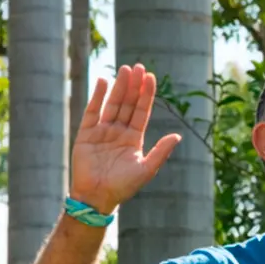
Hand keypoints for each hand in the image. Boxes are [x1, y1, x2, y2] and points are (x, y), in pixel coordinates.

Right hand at [70, 65, 181, 213]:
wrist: (96, 197)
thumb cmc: (123, 187)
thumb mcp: (146, 169)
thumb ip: (161, 151)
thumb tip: (178, 136)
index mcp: (134, 139)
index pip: (141, 112)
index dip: (146, 95)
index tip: (150, 77)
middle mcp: (119, 132)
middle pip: (127, 103)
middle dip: (133, 85)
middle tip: (138, 66)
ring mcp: (102, 131)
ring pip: (112, 104)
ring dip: (119, 87)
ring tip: (125, 70)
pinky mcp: (86, 133)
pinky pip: (92, 111)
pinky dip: (97, 97)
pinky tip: (103, 82)